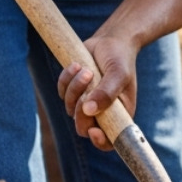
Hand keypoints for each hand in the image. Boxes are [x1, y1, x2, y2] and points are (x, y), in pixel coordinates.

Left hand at [56, 33, 138, 151]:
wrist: (110, 41)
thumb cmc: (120, 59)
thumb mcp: (118, 74)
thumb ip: (106, 93)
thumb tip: (89, 111)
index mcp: (119, 115)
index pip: (109, 141)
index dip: (100, 141)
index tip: (94, 129)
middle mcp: (102, 113)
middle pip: (83, 128)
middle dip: (81, 109)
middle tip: (88, 84)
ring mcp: (86, 103)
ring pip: (71, 108)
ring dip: (75, 87)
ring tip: (86, 68)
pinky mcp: (74, 91)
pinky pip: (62, 92)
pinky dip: (67, 78)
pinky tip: (77, 64)